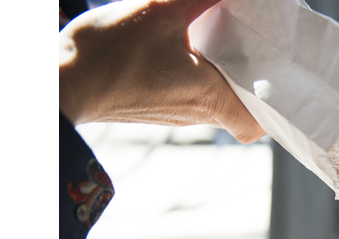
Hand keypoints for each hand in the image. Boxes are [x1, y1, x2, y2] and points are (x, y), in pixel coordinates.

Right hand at [59, 0, 265, 142]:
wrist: (61, 83)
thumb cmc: (110, 56)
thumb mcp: (160, 13)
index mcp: (210, 98)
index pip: (256, 125)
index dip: (271, 108)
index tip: (276, 81)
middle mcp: (196, 114)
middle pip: (239, 106)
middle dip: (250, 78)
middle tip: (254, 47)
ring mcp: (173, 114)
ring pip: (213, 98)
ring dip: (222, 73)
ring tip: (224, 40)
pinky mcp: (154, 107)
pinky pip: (188, 93)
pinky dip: (197, 73)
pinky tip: (188, 47)